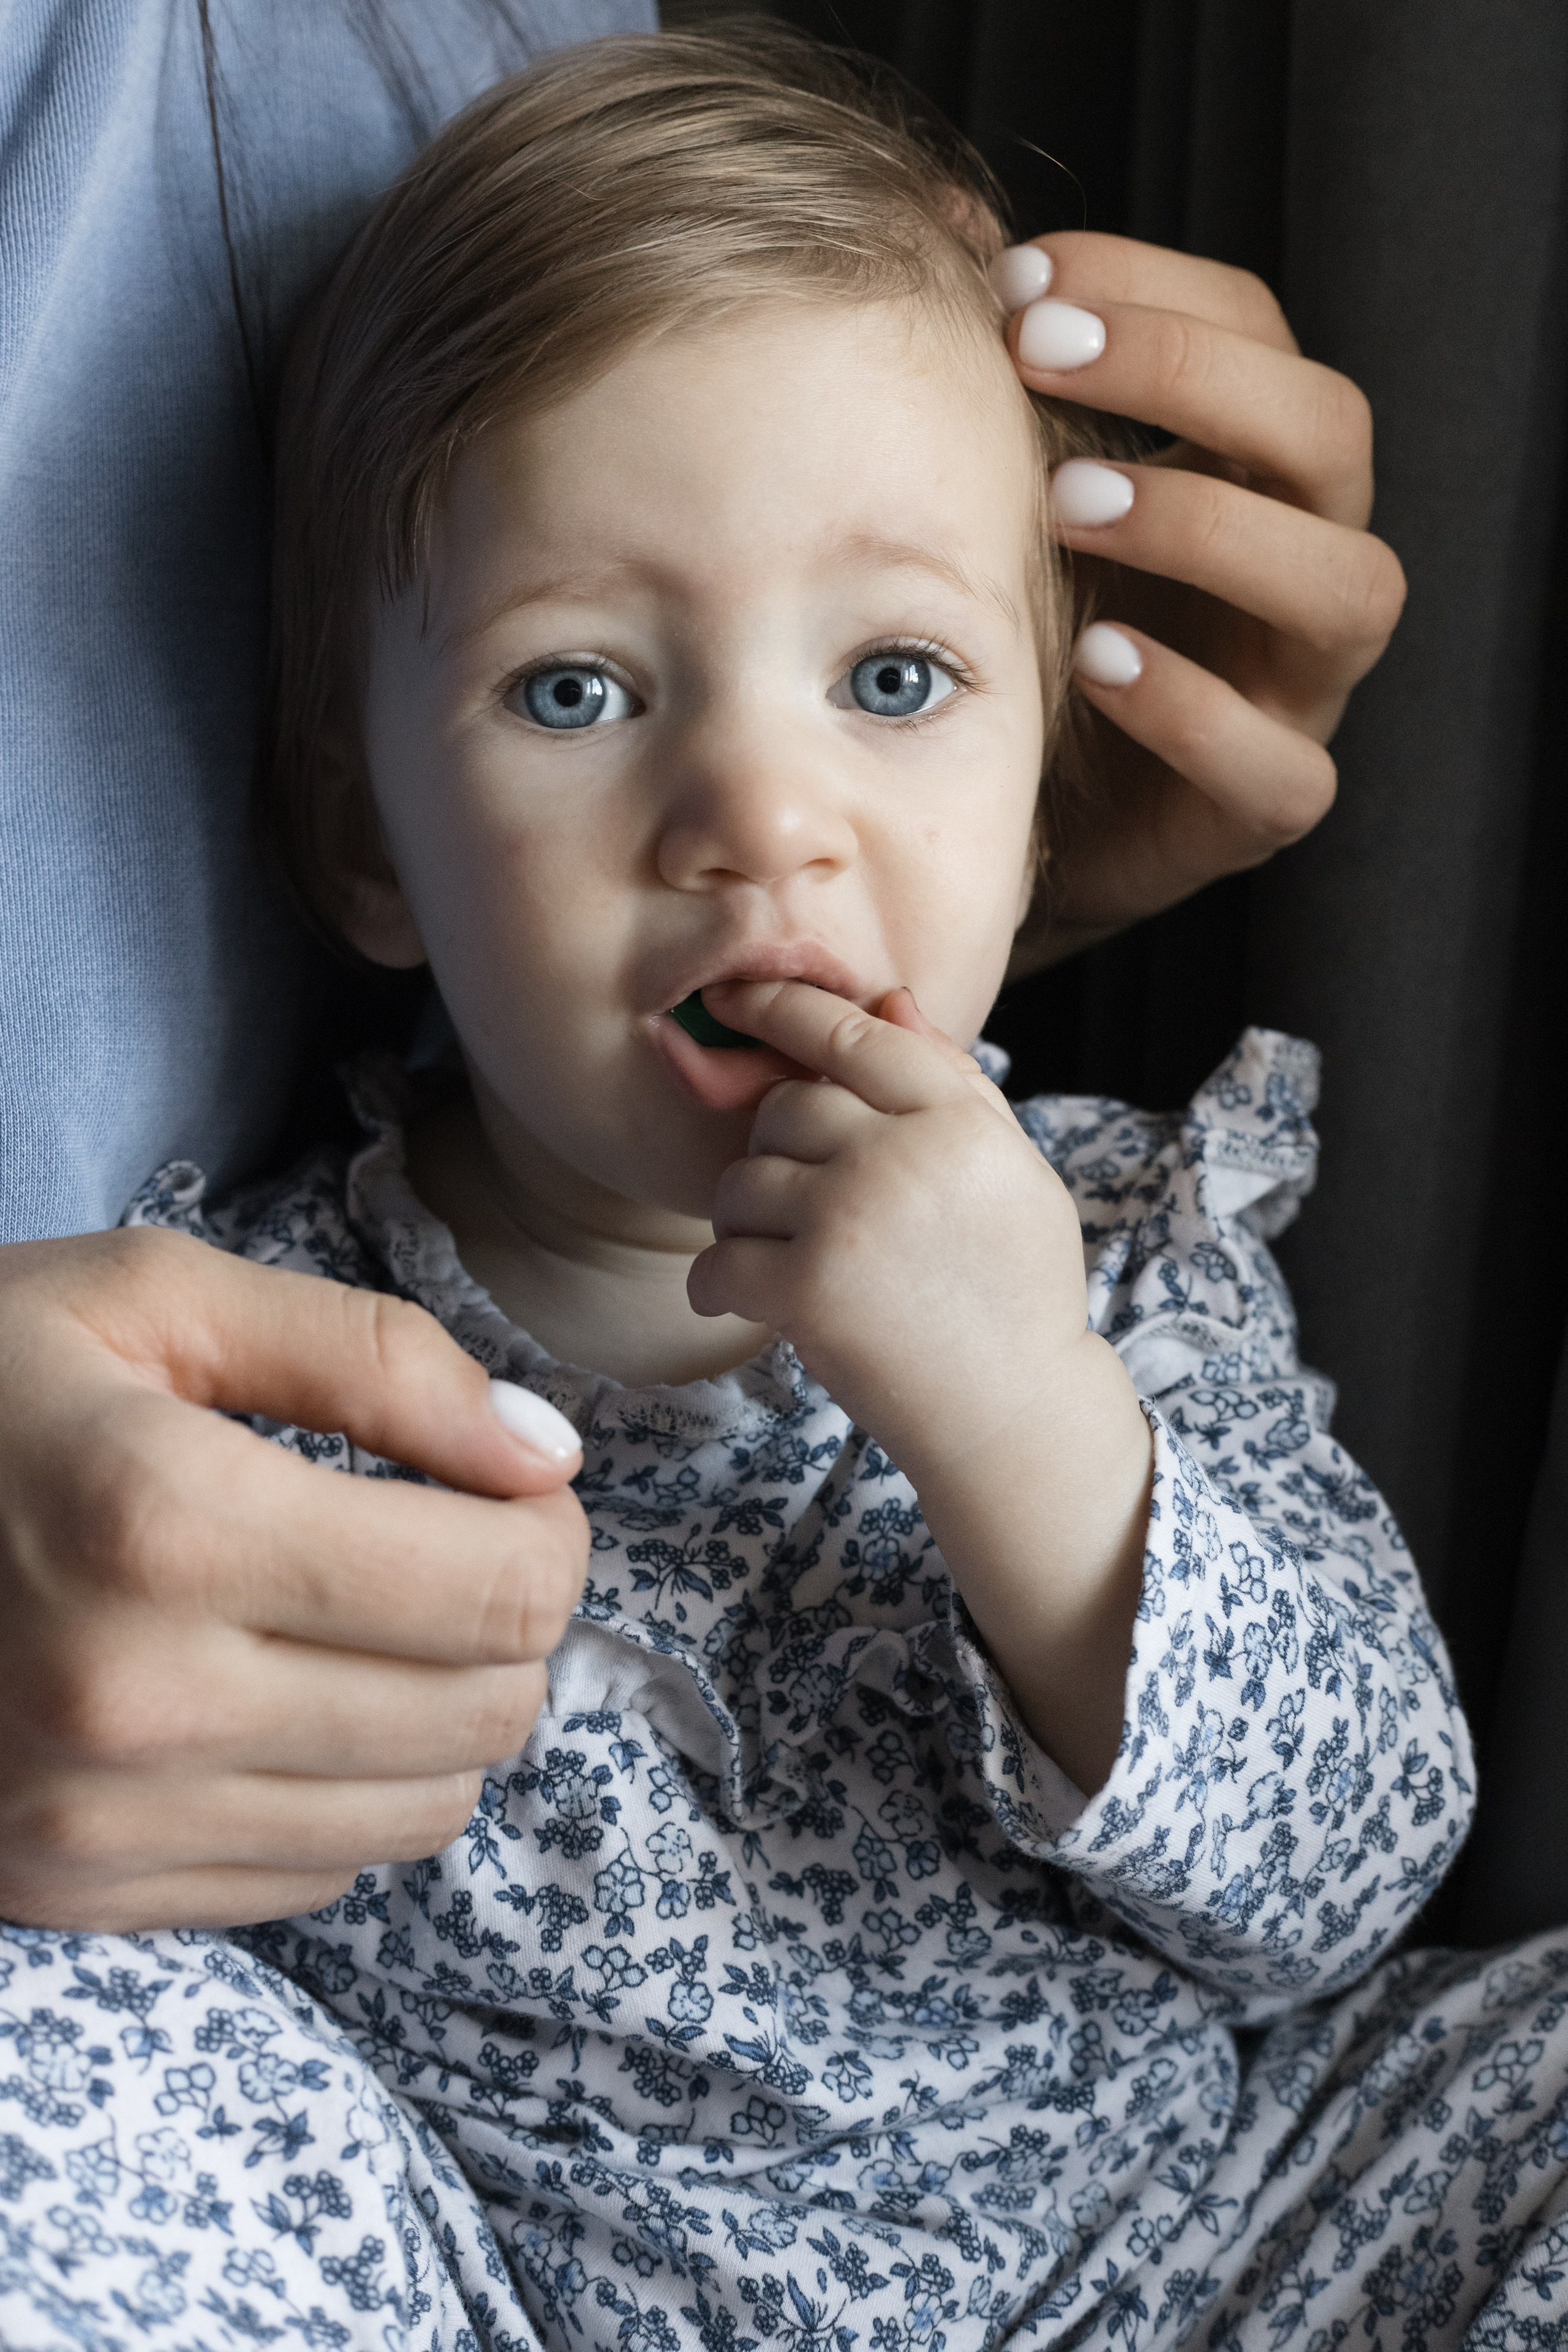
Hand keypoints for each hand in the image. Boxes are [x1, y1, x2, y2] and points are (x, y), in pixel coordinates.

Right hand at [0, 1228, 586, 1930]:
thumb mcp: (154, 1297)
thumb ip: (374, 1357)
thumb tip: (544, 1455)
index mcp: (166, 1523)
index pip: (501, 1590)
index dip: (547, 1529)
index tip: (508, 1482)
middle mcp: (137, 1699)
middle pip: (483, 1712)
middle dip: (508, 1619)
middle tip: (450, 1540)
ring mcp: (98, 1820)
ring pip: (421, 1814)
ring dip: (439, 1712)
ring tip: (366, 1617)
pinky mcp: (73, 1889)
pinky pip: (316, 1876)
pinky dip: (342, 1788)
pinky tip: (278, 1695)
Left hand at [688, 981, 1150, 1790]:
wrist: (1014, 1414)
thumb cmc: (1013, 1292)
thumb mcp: (1011, 1172)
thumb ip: (951, 1084)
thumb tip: (889, 1000)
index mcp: (959, 1118)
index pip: (855, 1034)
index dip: (784, 1008)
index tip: (735, 995)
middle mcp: (904, 1153)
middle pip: (785, 1107)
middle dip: (779, 1152)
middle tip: (807, 1210)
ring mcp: (851, 1216)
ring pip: (742, 1181)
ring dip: (747, 1223)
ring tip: (793, 1264)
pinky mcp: (808, 1287)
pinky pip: (719, 1259)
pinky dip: (718, 1285)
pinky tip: (746, 1303)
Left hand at [996, 231, 1406, 966]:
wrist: (990, 815)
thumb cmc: (1014, 634)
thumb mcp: (1001, 498)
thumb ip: (999, 386)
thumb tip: (947, 225)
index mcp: (1251, 471)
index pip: (1260, 334)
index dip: (1153, 287)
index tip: (1017, 280)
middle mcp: (1299, 564)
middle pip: (1331, 434)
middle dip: (1190, 378)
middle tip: (1039, 360)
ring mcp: (1296, 690)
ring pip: (1345, 588)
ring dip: (1210, 529)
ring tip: (1068, 506)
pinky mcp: (1260, 805)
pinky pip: (1281, 766)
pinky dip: (1192, 708)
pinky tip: (1098, 662)